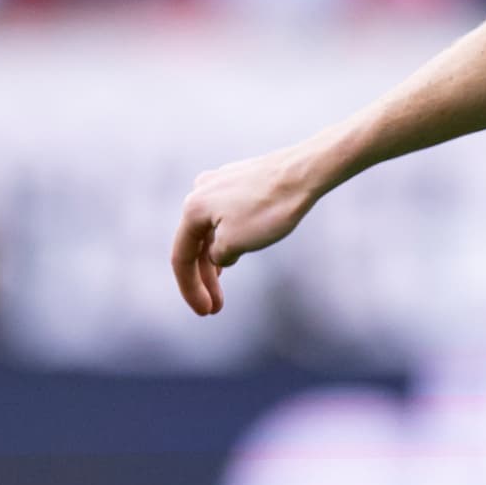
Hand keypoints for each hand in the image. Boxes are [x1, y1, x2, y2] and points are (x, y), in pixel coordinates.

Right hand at [171, 144, 328, 315]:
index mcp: (192, 209)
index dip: (190, 289)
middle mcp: (200, 192)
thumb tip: (215, 256)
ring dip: (214, 262)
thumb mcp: (235, 244)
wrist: (304, 172)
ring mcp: (219, 184)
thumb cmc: (269, 209)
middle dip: (204, 280)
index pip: (181, 258)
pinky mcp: (239, 181)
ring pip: (210, 231)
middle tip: (215, 308)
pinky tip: (234, 255)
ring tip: (221, 287)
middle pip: (194, 245)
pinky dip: (226, 240)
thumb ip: (216, 257)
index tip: (205, 312)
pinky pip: (224, 218)